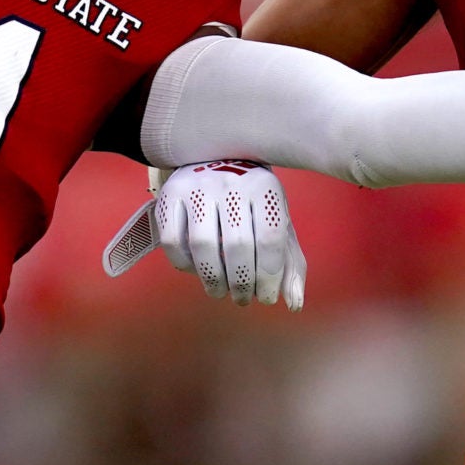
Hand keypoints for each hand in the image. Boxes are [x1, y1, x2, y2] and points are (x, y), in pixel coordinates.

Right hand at [101, 161, 305, 308]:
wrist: (217, 160)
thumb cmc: (253, 203)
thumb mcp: (278, 224)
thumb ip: (290, 264)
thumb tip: (293, 303)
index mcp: (265, 188)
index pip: (269, 240)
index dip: (268, 277)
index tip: (265, 298)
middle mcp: (232, 183)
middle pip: (236, 245)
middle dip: (241, 283)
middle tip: (242, 299)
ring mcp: (198, 187)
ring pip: (202, 245)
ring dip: (212, 279)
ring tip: (220, 291)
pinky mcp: (170, 194)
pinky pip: (172, 241)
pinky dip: (184, 264)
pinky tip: (196, 270)